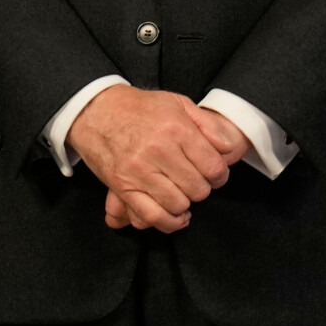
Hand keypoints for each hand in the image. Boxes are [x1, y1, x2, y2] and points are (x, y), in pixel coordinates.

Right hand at [70, 86, 237, 233]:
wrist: (96, 111)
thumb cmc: (140, 108)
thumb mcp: (179, 103)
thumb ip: (208, 125)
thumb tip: (228, 148)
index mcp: (176, 130)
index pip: (212, 166)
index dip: (220, 175)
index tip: (216, 175)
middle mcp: (158, 152)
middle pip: (197, 188)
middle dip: (204, 189)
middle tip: (199, 182)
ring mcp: (139, 172)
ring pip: (178, 204)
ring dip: (186, 204)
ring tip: (185, 194)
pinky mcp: (122, 187)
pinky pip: (151, 216)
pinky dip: (168, 222)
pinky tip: (176, 216)